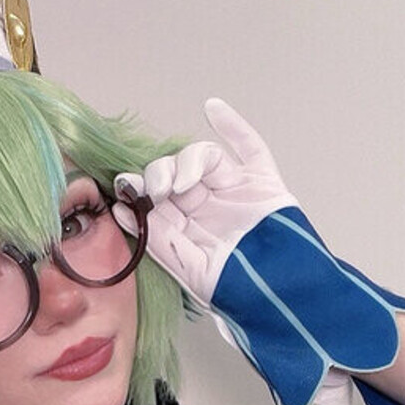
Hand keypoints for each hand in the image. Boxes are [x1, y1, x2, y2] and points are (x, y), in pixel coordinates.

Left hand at [114, 99, 297, 305]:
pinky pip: (249, 147)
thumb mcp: (188, 268)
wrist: (282, 295)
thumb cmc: (236, 291)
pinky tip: (214, 109)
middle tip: (157, 189)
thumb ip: (158, 238)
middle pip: (176, 174)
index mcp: (186, 230)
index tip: (127, 187)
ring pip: (204, 159)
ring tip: (181, 182)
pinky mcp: (263, 182)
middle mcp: (207, 208)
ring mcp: (235, 192)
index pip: (157, 199)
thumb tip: (122, 209)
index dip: (140, 189)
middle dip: (161, 175)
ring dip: (188, 161)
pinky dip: (233, 126)